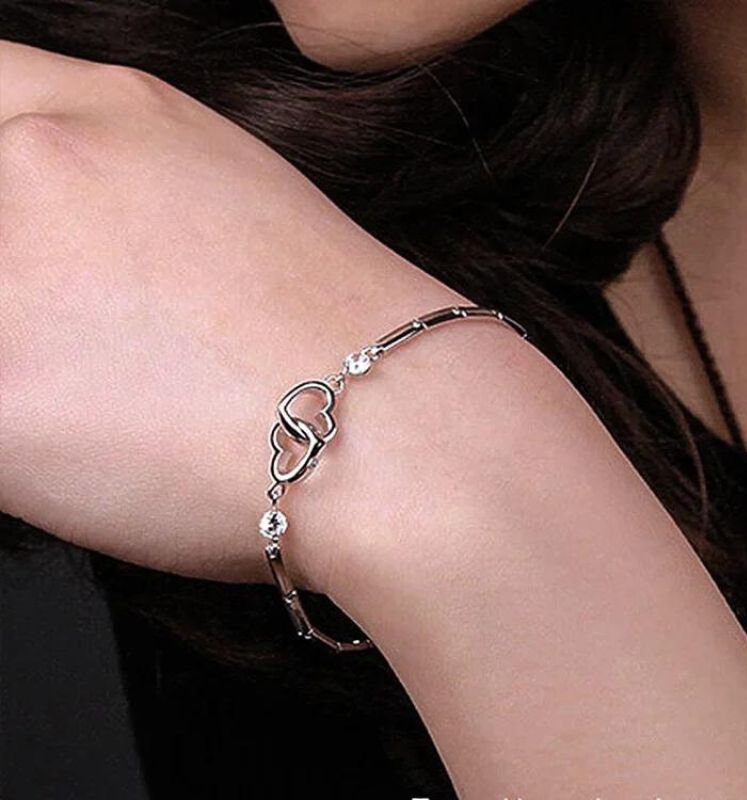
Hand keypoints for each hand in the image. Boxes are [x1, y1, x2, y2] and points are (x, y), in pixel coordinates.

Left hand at [0, 40, 531, 592]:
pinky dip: (34, 441)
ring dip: (32, 361)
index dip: (5, 174)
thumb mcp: (236, 204)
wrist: (392, 432)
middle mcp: (44, 168)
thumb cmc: (340, 333)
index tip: (30, 237)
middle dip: (30, 280)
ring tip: (120, 401)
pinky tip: (113, 451)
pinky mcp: (1, 402)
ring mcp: (11, 279)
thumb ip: (128, 198)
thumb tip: (85, 250)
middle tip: (95, 335)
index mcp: (111, 114)